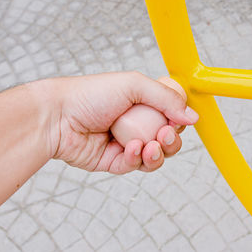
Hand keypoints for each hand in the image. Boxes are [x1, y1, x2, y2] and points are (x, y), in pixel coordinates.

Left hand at [47, 72, 198, 173]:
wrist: (57, 116)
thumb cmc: (91, 94)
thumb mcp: (133, 85)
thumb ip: (166, 98)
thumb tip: (193, 116)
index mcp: (142, 104)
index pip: (171, 116)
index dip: (178, 121)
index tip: (179, 120)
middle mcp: (135, 124)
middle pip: (167, 140)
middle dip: (171, 141)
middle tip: (165, 135)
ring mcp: (125, 143)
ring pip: (154, 157)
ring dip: (157, 154)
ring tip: (150, 146)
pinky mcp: (113, 161)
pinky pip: (134, 166)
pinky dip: (136, 159)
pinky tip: (129, 149)